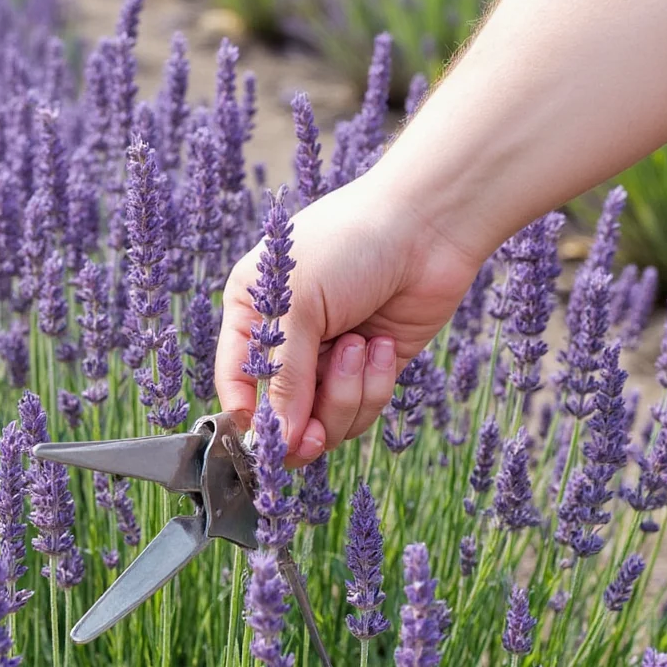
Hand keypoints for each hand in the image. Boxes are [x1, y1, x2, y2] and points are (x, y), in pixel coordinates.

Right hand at [214, 169, 483, 467]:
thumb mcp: (300, 305)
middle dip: (303, 425)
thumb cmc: (350, 244)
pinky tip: (382, 343)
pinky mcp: (373, 370)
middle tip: (316, 435)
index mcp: (252, 315)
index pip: (236, 384)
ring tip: (360, 347)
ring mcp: (331, 358)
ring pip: (325, 421)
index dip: (249, 419)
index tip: (268, 441)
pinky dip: (374, 386)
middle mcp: (287, 342)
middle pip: (282, 416)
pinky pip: (363, 408)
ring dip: (345, 395)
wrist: (429, 224)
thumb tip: (280, 439)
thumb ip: (285, 375)